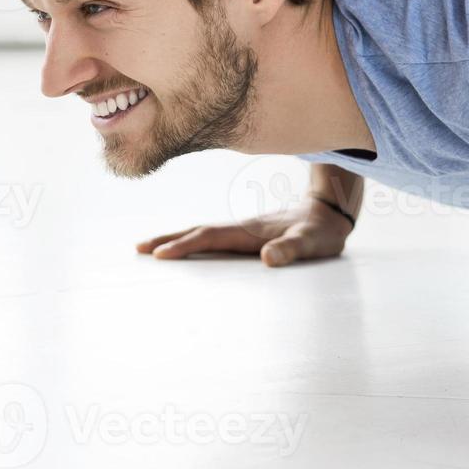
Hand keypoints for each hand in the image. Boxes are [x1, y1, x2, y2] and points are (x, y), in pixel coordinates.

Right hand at [135, 199, 352, 267]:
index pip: (211, 237)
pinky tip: (187, 247)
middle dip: (168, 239)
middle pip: (198, 231)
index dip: (185, 246)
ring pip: (203, 232)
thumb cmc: (321, 232)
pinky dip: (193, 240)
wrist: (330, 210)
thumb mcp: (311, 243)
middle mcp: (241, 228)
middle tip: (138, 249)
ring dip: (176, 238)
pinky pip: (212, 236)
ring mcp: (242, 229)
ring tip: (150, 248)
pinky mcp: (247, 234)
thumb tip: (268, 259)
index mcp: (249, 231)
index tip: (160, 255)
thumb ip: (291, 249)